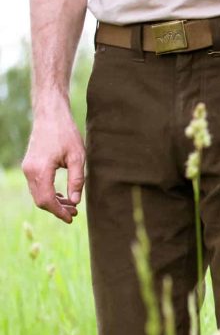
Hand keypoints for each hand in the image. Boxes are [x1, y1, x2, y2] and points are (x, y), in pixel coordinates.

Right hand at [22, 98, 84, 223]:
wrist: (50, 115)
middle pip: (40, 200)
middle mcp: (30, 170)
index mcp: (41, 170)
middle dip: (57, 209)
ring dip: (53, 202)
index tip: (71, 219)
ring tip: (72, 206)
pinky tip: (62, 196)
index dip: (59, 212)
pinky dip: (48, 193)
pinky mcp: (30, 165)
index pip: (47, 200)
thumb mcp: (78, 158)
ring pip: (38, 194)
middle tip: (75, 213)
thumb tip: (75, 201)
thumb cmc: (66, 134)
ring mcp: (28, 168)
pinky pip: (37, 186)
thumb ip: (77, 181)